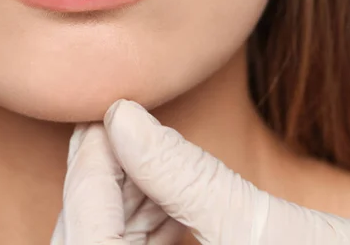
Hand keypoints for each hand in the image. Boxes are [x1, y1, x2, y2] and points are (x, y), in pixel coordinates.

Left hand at [51, 99, 349, 243]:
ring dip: (122, 195)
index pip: (88, 236)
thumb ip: (184, 174)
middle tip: (111, 124)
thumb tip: (123, 118)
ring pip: (107, 243)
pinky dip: (145, 217)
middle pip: (88, 238)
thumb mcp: (262, 231)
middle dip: (100, 179)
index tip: (102, 118)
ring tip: (137, 145)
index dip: (89, 171)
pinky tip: (161, 187)